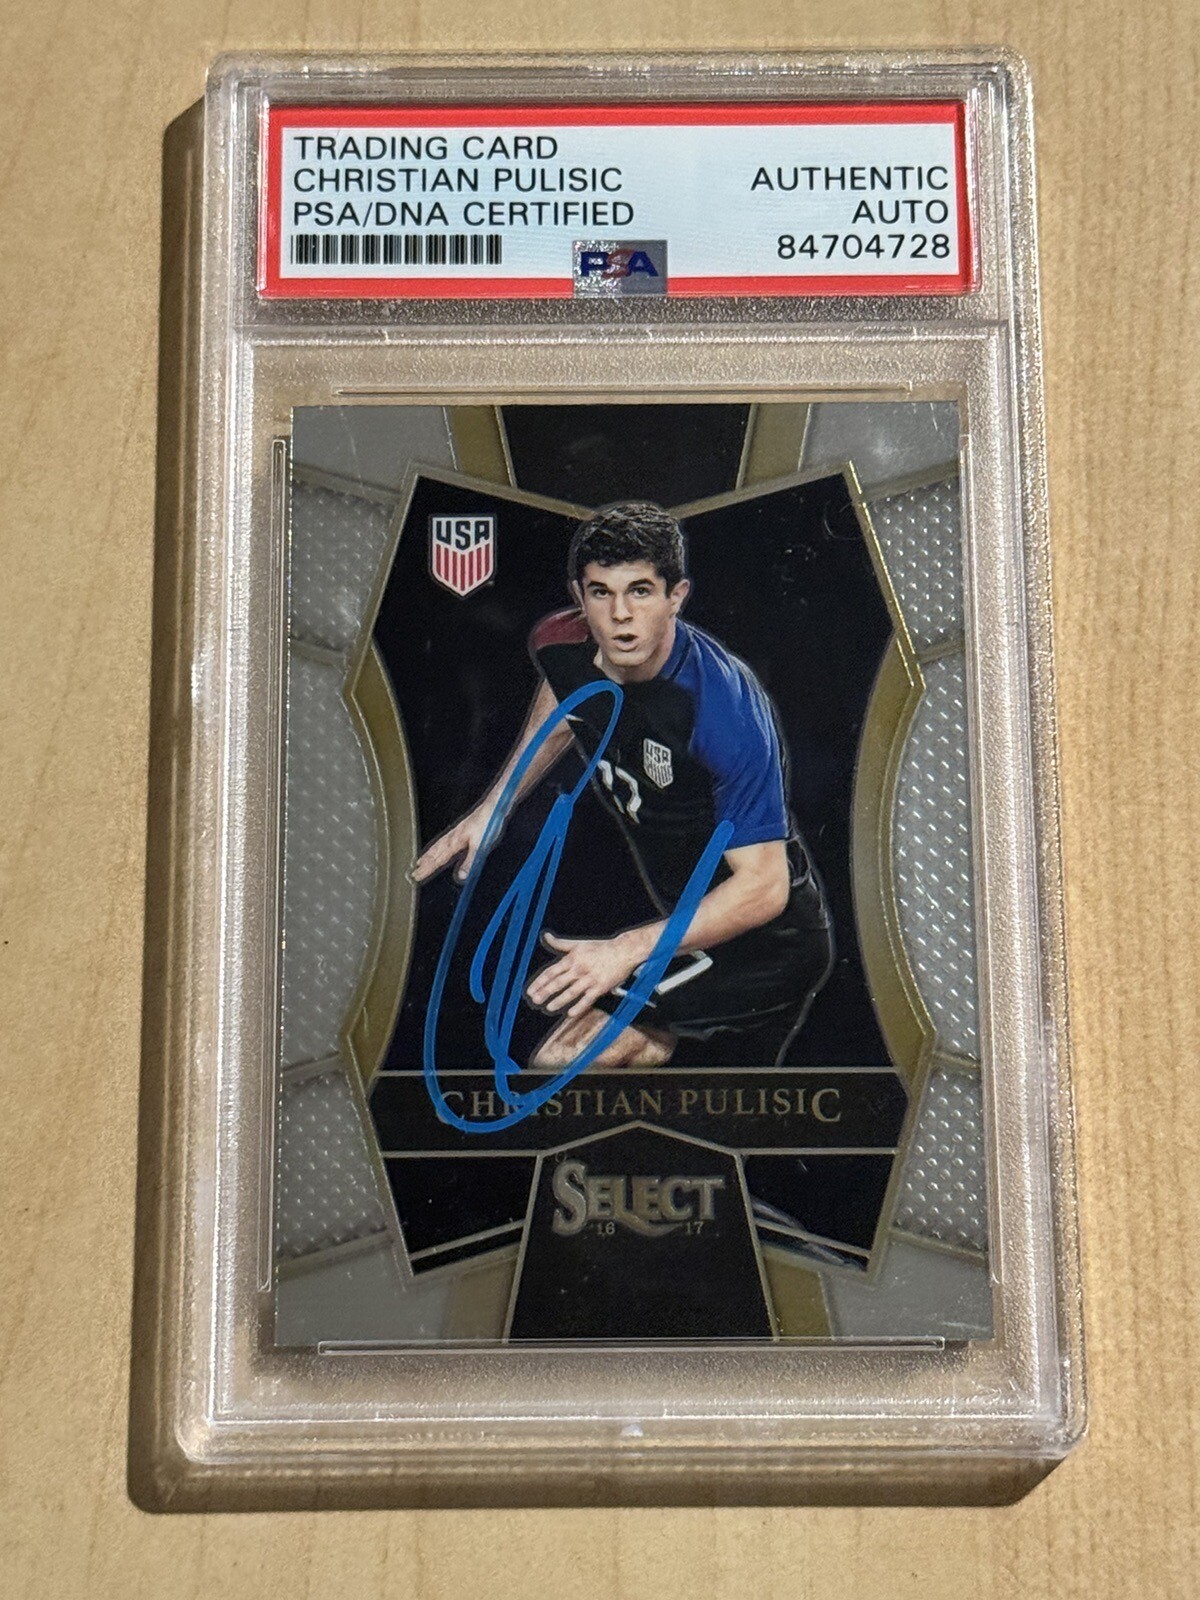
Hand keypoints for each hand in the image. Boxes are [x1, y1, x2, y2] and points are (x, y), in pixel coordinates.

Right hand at [411, 805, 493, 884]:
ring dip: (428, 856)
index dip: (427, 869)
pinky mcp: (460, 830)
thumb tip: (461, 877)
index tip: (417, 876)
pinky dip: (436, 847)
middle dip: (424, 864)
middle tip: (414, 873)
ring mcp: (455, 833)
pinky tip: (438, 849)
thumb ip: (470, 862)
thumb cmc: (488, 824)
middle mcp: (453, 837)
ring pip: (437, 846)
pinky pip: (443, 841)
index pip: (437, 859)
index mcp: (455, 842)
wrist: (493, 807)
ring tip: (420, 862)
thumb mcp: (480, 846)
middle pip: (434, 853)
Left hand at [525, 931, 644, 1018]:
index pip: (551, 972)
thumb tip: (545, 936)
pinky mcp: (601, 987)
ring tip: (548, 1008)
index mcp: (572, 959)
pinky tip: (570, 1014)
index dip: (539, 982)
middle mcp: (579, 969)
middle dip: (545, 992)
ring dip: (558, 1001)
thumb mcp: (579, 944)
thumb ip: (560, 943)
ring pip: (571, 992)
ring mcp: (590, 979)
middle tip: (534, 1001)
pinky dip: (579, 1007)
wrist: (624, 950)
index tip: (530, 991)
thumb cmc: (601, 947)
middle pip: (558, 982)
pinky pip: (588, 999)